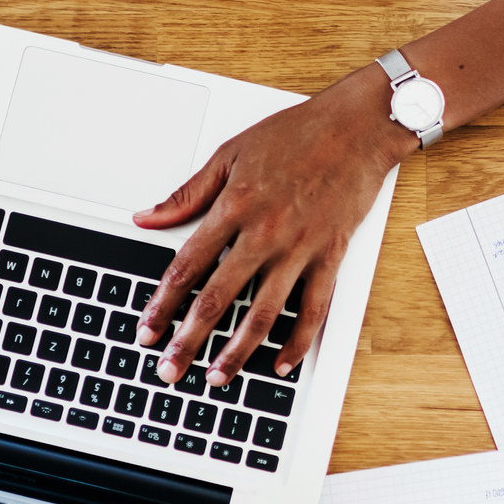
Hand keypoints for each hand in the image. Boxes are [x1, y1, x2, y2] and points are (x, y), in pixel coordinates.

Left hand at [133, 65, 411, 387]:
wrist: (357, 126)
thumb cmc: (296, 134)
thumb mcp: (230, 154)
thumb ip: (187, 193)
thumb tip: (147, 218)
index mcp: (234, 207)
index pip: (187, 267)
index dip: (163, 304)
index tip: (148, 330)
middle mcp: (264, 233)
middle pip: (218, 299)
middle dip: (189, 340)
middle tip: (170, 370)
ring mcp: (300, 248)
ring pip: (264, 313)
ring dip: (238, 351)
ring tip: (218, 377)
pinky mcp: (331, 255)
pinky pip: (314, 308)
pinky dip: (298, 340)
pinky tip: (281, 362)